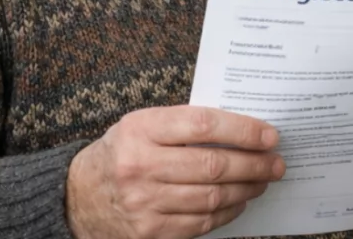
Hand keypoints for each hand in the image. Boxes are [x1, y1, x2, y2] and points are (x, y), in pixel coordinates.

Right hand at [66, 106, 284, 238]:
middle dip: (254, 164)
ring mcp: (144, 203)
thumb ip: (183, 125)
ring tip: (263, 181)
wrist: (76, 197)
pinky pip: (201, 224)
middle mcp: (140, 166)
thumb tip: (242, 131)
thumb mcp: (141, 126)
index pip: (204, 125)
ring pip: (212, 197)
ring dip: (246, 189)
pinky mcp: (149, 232)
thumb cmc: (120, 153)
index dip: (243, 130)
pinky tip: (239, 202)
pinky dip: (227, 213)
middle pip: (213, 165)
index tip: (270, 135)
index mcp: (141, 129)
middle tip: (277, 163)